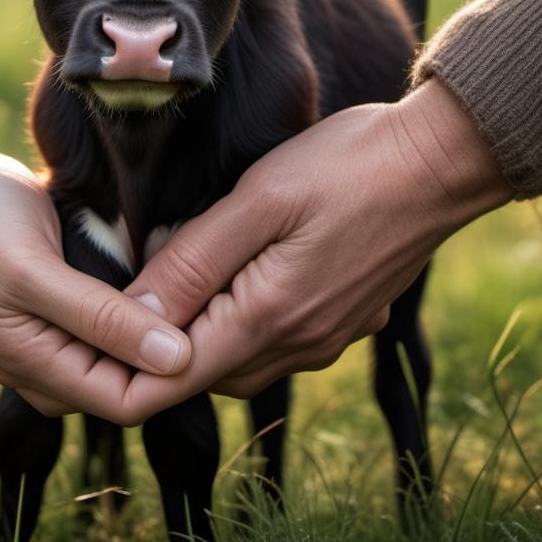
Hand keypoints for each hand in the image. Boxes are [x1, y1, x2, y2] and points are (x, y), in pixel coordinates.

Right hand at [0, 143, 190, 420]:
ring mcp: (59, 329)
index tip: (209, 309)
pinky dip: (142, 281)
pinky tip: (163, 242)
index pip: (134, 400)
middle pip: (138, 371)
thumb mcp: (32, 272)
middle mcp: (55, 362)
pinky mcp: (65, 295)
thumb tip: (175, 361)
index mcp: (43, 370)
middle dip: (175, 329)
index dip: (177, 367)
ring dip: (162, 302)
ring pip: (131, 335)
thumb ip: (100, 319)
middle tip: (203, 268)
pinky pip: (117, 305)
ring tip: (185, 249)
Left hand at [117, 78, 511, 413]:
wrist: (439, 159)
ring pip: (238, 355)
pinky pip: (275, 337)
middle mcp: (301, 344)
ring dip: (204, 317)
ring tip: (195, 244)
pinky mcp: (344, 318)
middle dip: (161, 331)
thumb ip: (195, 263)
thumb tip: (134, 316)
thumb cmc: (346, 167)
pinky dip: (241, 310)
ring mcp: (328, 335)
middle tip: (153, 253)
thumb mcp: (260, 200)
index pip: (172, 381)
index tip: (101, 315)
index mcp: (271, 320)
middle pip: (202, 370)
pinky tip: (242, 256)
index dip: (123, 364)